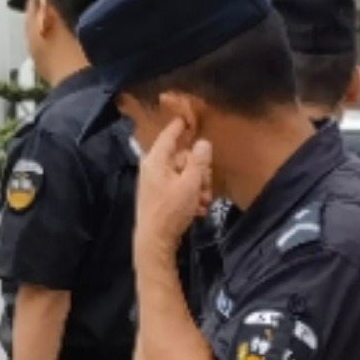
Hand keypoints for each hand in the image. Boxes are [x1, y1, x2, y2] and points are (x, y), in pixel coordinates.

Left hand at [133, 114, 213, 257]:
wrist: (155, 241)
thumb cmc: (171, 211)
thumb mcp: (190, 184)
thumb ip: (198, 162)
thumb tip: (203, 142)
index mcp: (157, 160)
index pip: (169, 135)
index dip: (180, 126)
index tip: (188, 117)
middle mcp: (152, 167)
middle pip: (181, 158)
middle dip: (198, 171)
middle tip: (207, 186)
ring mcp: (154, 183)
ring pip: (182, 175)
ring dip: (197, 187)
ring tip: (204, 202)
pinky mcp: (157, 197)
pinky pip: (177, 188)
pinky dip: (189, 196)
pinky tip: (197, 209)